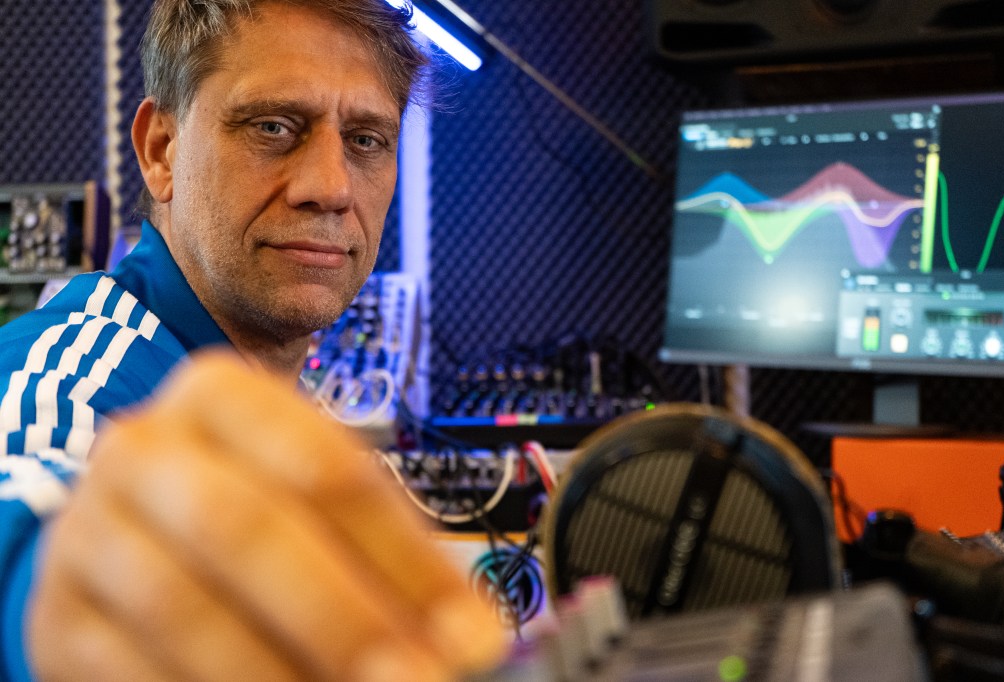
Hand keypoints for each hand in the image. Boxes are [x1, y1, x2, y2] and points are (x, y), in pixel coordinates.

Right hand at [28, 352, 506, 680]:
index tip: (472, 635)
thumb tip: (469, 630)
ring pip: (184, 605)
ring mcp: (89, 530)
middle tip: (419, 680)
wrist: (124, 536)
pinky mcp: (58, 617)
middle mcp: (146, 447)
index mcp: (222, 396)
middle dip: (344, 617)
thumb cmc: (245, 509)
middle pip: (250, 526)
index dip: (409, 560)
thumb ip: (383, 550)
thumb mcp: (309, 500)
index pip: (331, 471)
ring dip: (278, 672)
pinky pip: (130, 669)